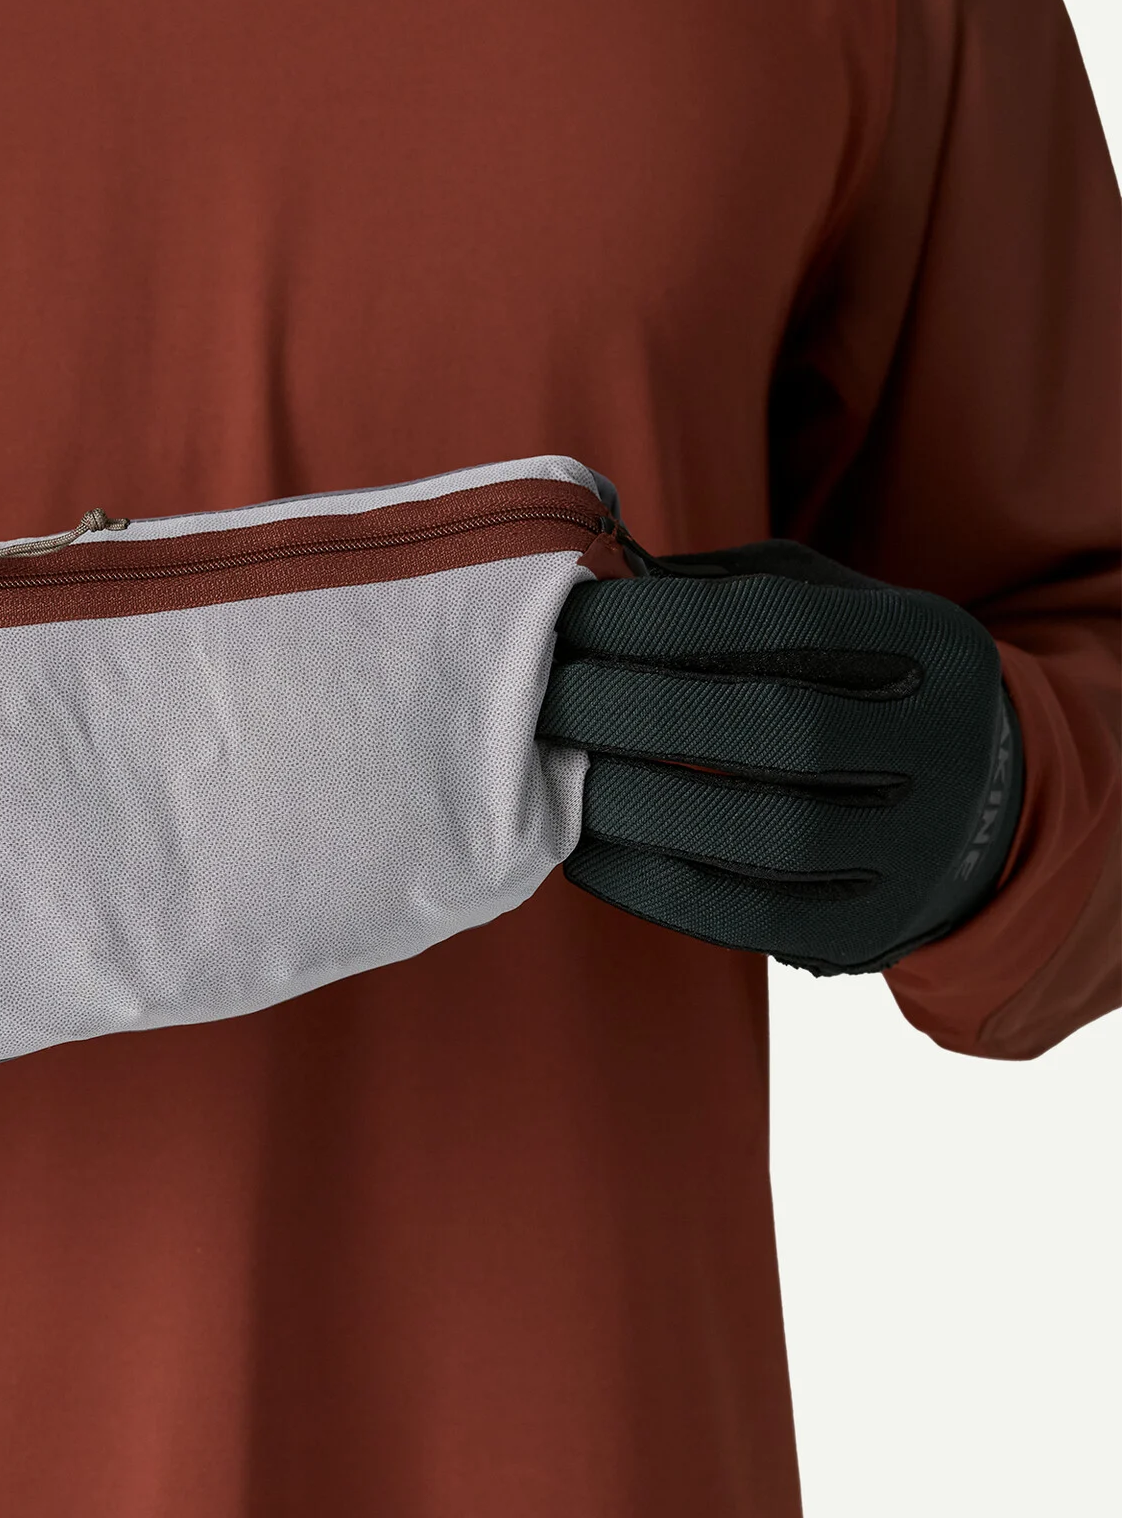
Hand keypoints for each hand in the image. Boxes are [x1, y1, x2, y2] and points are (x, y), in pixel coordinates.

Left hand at [536, 541, 1021, 972]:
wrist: (973, 813)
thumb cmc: (854, 686)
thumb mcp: (827, 610)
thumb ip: (724, 590)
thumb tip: (603, 586)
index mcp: (929, 645)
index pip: (781, 621)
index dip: (657, 619)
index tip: (570, 618)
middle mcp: (942, 748)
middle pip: (776, 726)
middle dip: (634, 708)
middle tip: (545, 698)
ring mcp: (912, 850)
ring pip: (764, 832)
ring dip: (632, 801)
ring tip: (555, 770)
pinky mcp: (862, 931)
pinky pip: (741, 917)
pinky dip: (644, 884)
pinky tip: (584, 848)